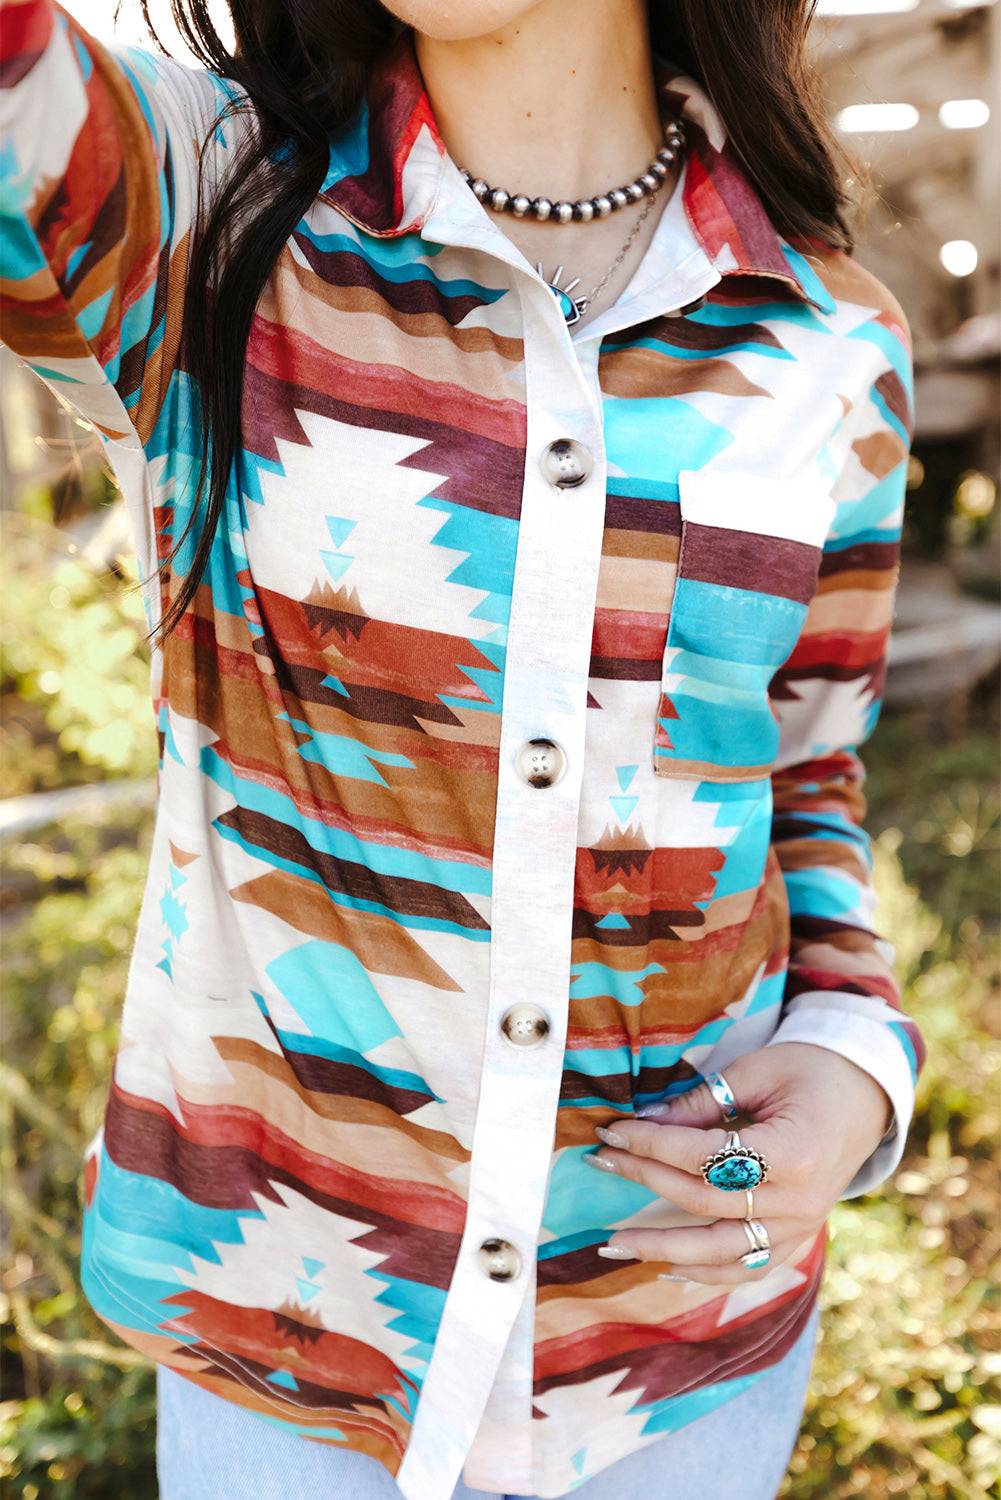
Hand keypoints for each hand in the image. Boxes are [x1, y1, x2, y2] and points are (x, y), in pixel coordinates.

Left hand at [587, 1041, 893, 1282]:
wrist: (866, 1095)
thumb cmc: (810, 1070)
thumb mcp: (757, 1070)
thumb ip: (703, 1102)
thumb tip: (645, 1123)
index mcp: (793, 1151)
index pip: (705, 1156)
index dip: (653, 1145)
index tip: (612, 1132)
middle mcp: (799, 1201)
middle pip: (705, 1200)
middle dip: (645, 1182)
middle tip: (601, 1164)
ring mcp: (801, 1226)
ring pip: (722, 1251)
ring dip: (663, 1249)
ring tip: (613, 1245)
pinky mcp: (799, 1237)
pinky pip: (748, 1266)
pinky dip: (707, 1274)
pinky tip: (667, 1272)